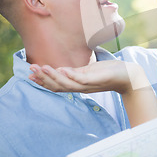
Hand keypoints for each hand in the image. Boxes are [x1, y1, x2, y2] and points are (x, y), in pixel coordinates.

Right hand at [29, 60, 148, 94]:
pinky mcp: (96, 80)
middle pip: (57, 86)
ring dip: (52, 76)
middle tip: (30, 70)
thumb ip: (73, 72)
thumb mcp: (88, 71)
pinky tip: (62, 69)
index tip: (29, 75)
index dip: (42, 81)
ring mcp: (88, 85)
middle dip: (43, 79)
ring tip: (41, 68)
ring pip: (66, 84)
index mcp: (77, 85)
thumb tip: (58, 70)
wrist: (128, 76)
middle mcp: (80, 87)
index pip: (56, 85)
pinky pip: (81, 79)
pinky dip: (71, 75)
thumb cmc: (108, 72)